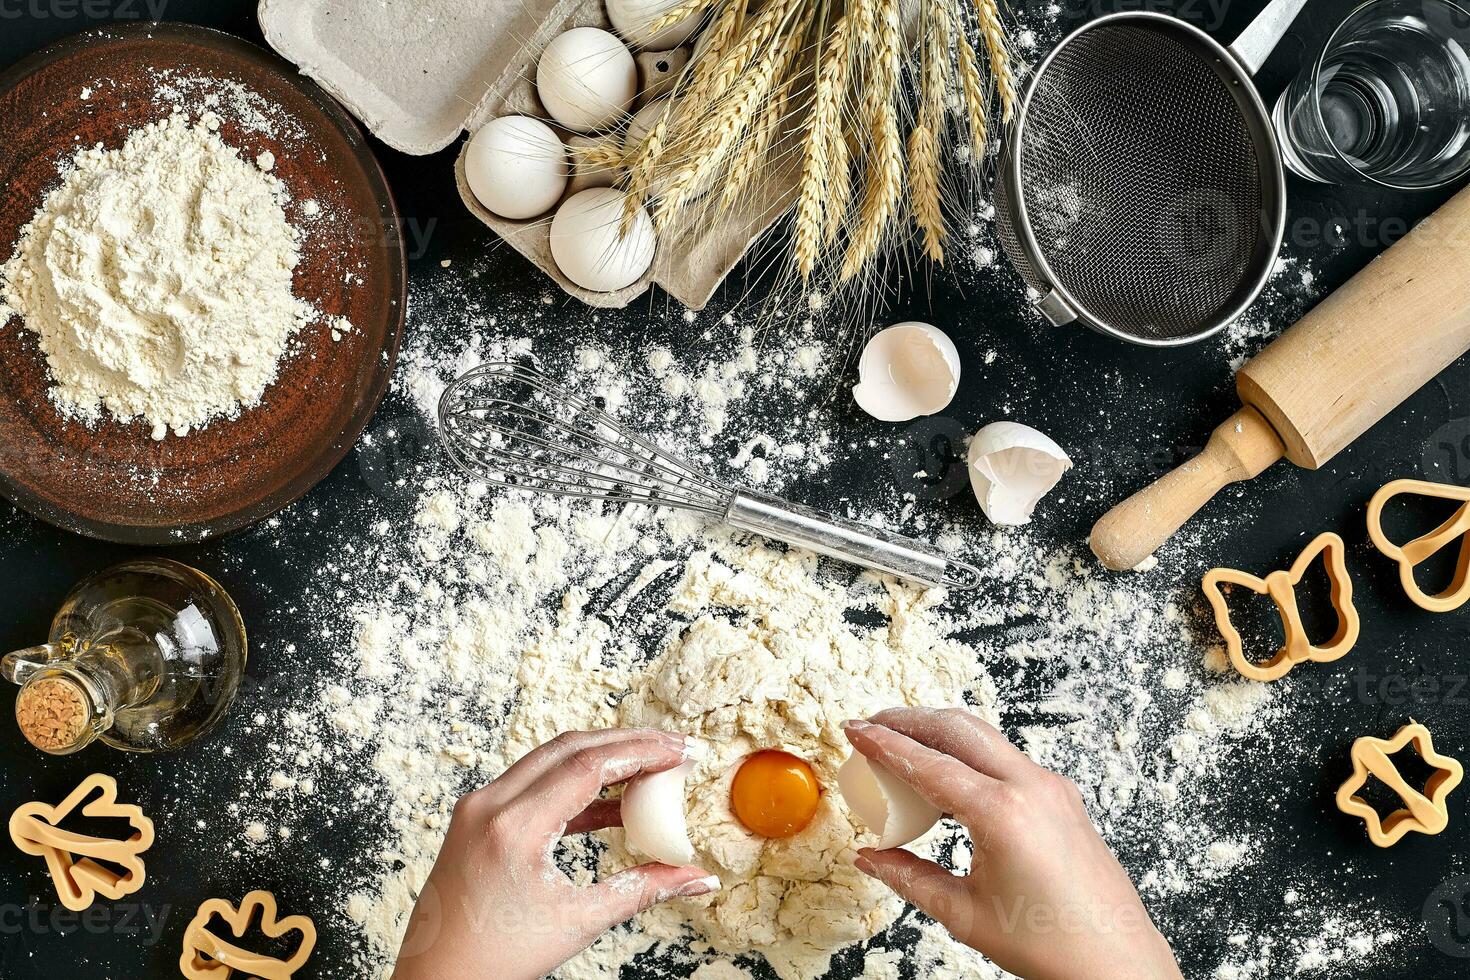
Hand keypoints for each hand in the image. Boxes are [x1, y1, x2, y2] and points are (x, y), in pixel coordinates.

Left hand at [391, 729, 719, 979]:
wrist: (437, 979)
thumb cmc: (495, 960)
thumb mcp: (578, 922)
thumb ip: (643, 891)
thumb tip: (698, 880)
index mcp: (514, 828)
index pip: (589, 765)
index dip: (643, 752)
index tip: (681, 752)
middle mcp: (489, 805)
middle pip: (571, 747)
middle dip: (629, 743)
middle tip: (674, 748)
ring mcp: (478, 807)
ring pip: (551, 758)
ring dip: (602, 756)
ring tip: (650, 767)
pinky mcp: (476, 817)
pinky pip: (533, 783)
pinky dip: (574, 784)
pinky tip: (612, 802)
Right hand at [844, 709, 1181, 979]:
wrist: (1116, 963)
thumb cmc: (1052, 945)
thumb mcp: (965, 915)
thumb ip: (910, 878)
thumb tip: (871, 857)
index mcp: (1003, 814)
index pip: (929, 764)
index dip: (884, 744)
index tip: (856, 731)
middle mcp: (1032, 788)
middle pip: (958, 729)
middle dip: (910, 720)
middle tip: (874, 724)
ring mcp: (1052, 788)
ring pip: (985, 738)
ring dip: (940, 733)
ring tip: (904, 744)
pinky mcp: (1063, 797)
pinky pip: (1006, 760)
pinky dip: (969, 754)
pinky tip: (948, 775)